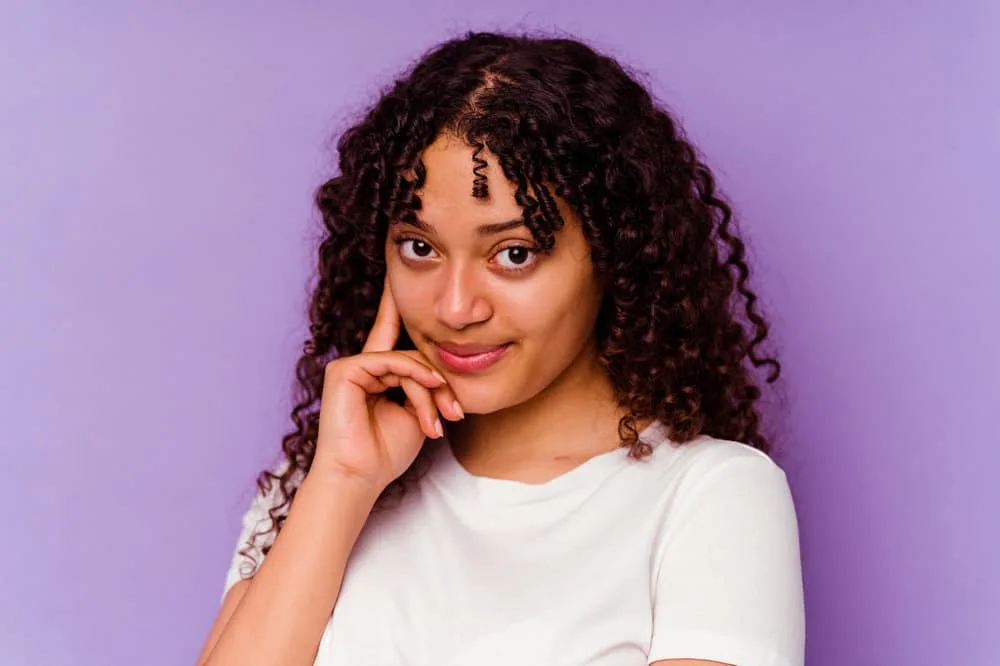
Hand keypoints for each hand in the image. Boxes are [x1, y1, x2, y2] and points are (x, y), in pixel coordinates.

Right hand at [311, 278, 462, 491]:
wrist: (359, 478)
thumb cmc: (385, 453)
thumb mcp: (417, 415)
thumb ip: (426, 388)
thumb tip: (440, 373)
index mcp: (378, 374)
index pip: (394, 333)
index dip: (399, 305)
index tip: (403, 275)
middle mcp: (363, 365)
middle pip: (413, 355)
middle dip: (438, 382)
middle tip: (455, 412)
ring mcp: (351, 366)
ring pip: (407, 362)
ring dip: (429, 391)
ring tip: (440, 419)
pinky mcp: (344, 371)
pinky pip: (391, 362)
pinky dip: (414, 377)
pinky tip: (427, 391)